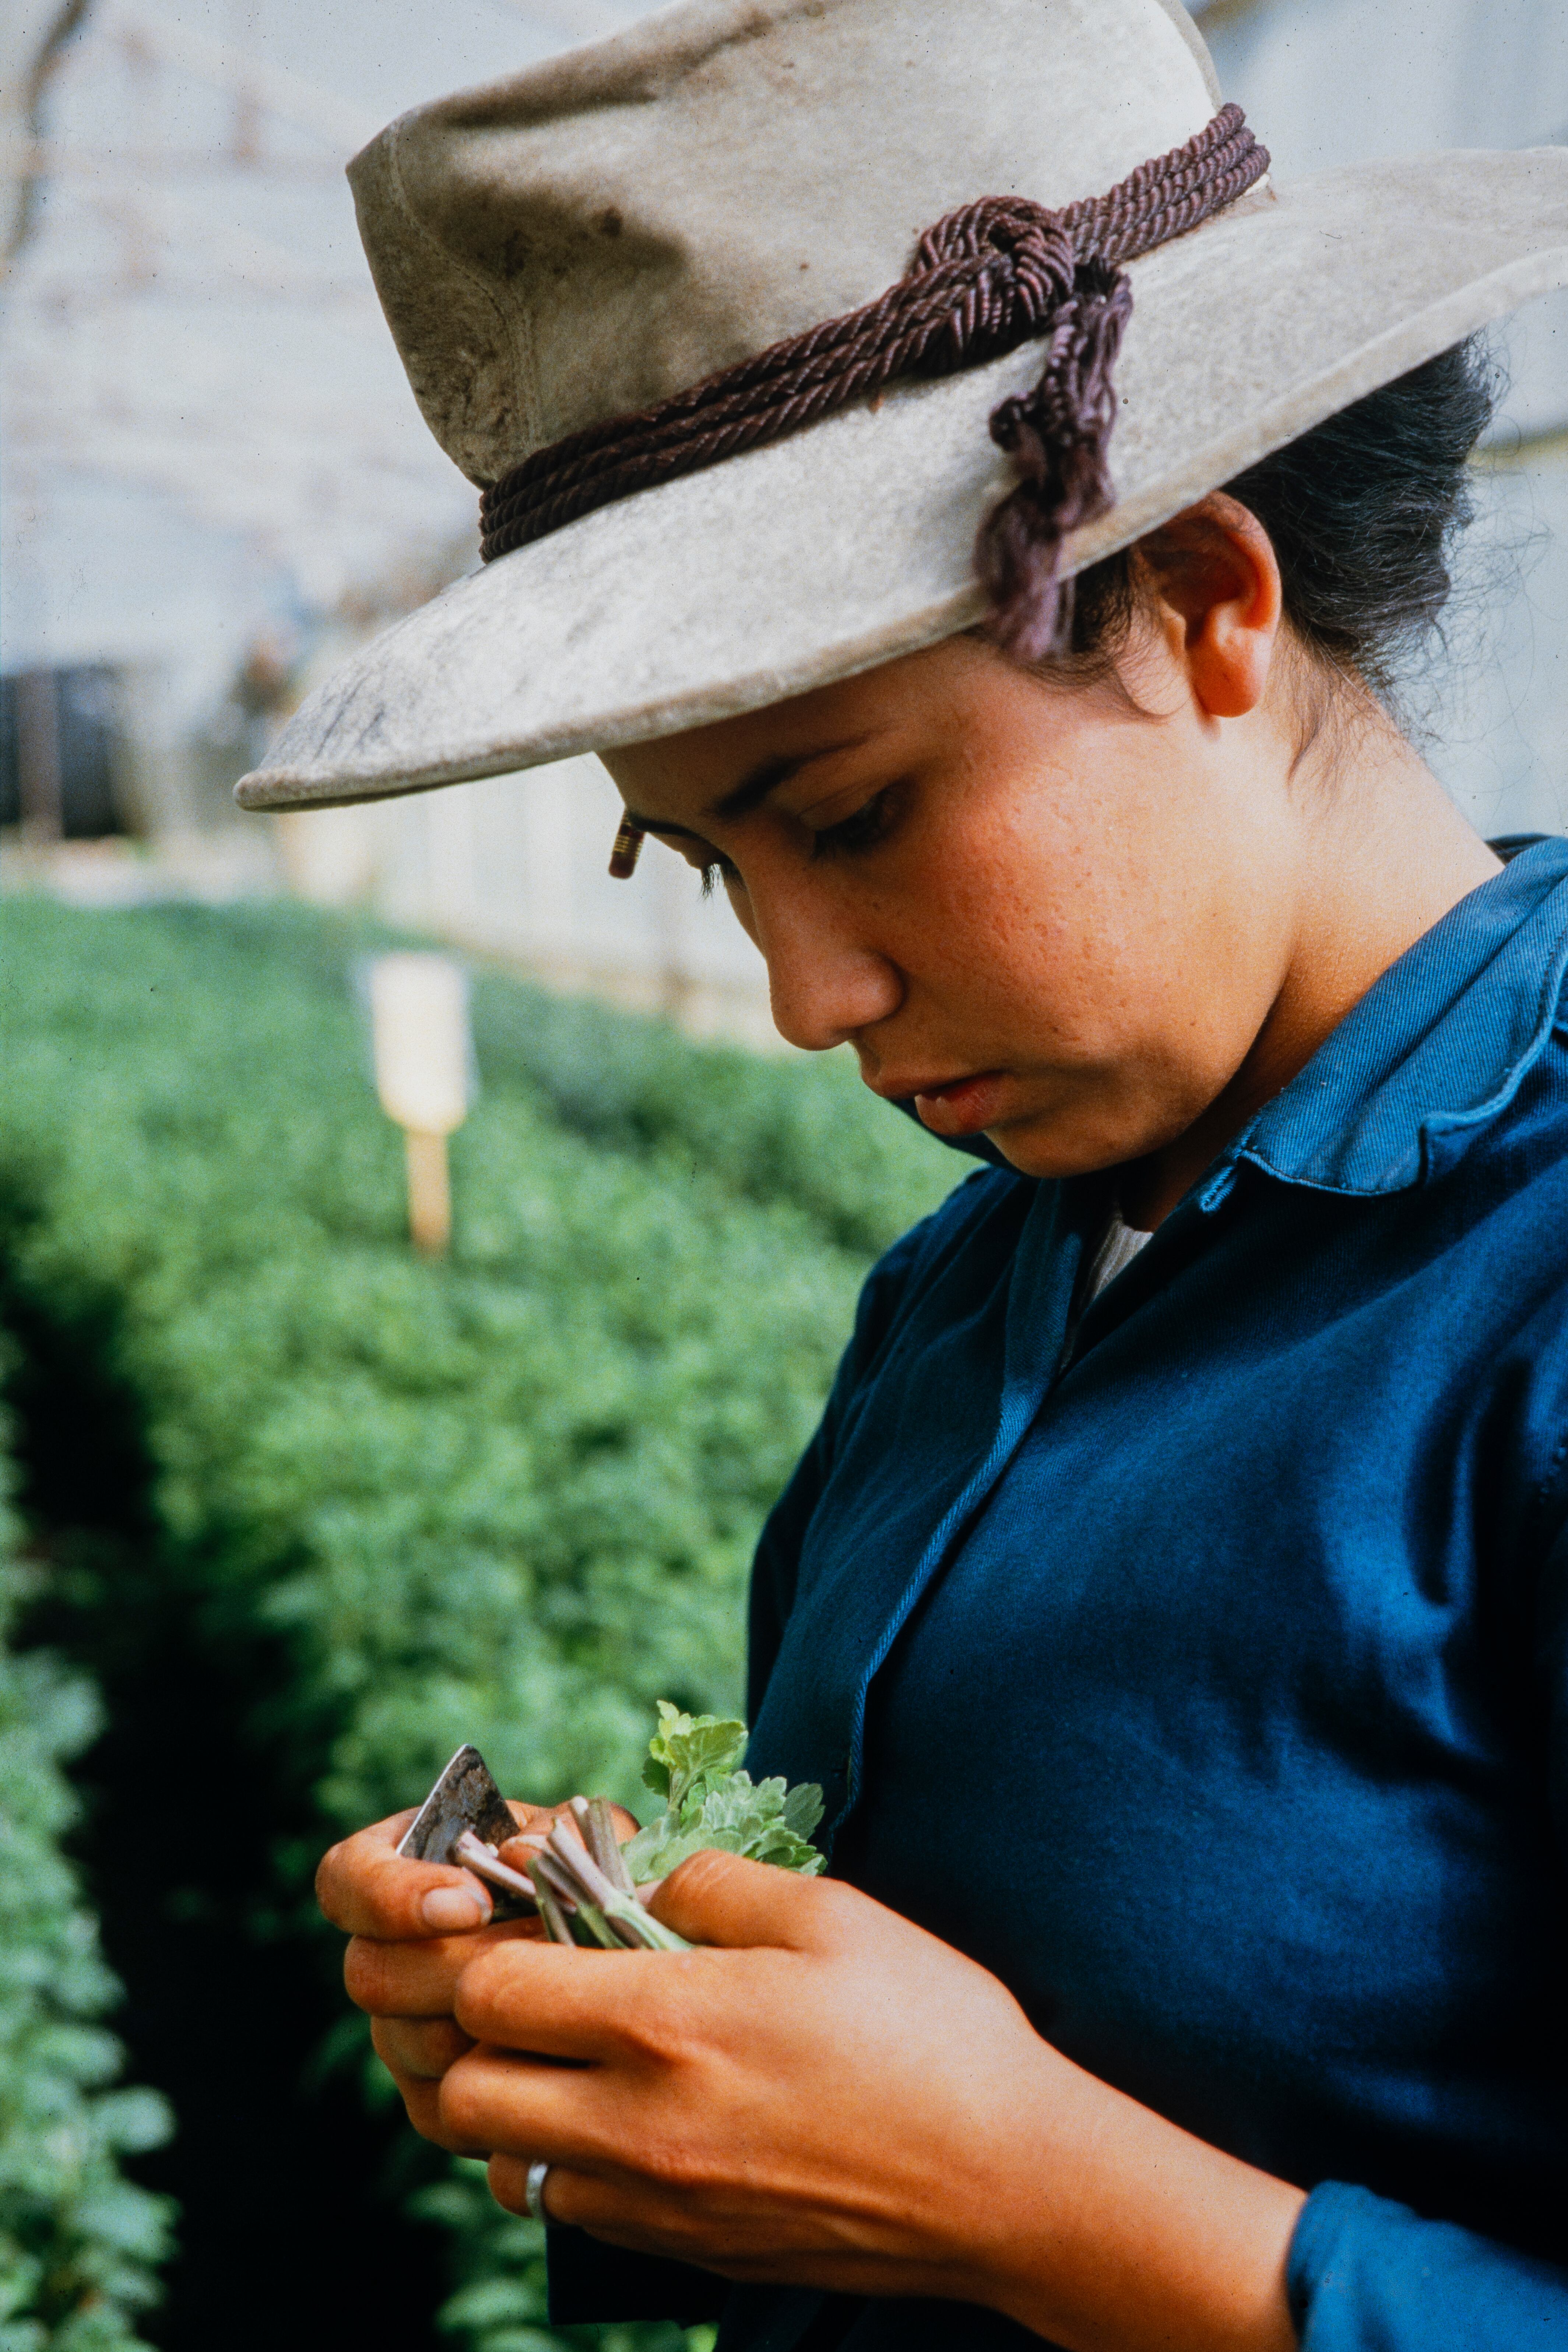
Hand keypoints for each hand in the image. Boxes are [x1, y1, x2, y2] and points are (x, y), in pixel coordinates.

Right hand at [315, 1799, 637, 2147]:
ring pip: (409, 2042)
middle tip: (541, 1957)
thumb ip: (555, 1832)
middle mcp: (384, 1954)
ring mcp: (398, 2032)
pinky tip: (555, 2050)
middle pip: (370, 1972)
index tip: (473, 1902)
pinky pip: (443, 2102)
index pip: (347, 1880)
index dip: (393, 1896)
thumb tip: (517, 1854)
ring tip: (565, 1998)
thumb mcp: (586, 1839)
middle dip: (460, 1967)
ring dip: (490, 2022)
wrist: (618, 1968)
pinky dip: (502, 2076)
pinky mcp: (429, 2102)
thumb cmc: (589, 1884)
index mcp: (402, 1871)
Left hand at [441, 1853, 1302, 2351]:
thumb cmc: (925, 2027)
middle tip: (540, 1997)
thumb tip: (632, 1875)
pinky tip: (634, 2120)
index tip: (538, 1930)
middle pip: (466, 2095)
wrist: (1003, 2179)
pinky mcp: (686, 2250)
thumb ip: (708, 1882)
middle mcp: (640, 2124)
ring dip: (518, 2110)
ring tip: (579, 2062)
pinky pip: (575, 2213)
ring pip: (506, 2167)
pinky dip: (573, 2167)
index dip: (495, 1952)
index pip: (490, 1994)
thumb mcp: (825, 1913)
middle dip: (478, 2038)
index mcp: (667, 2022)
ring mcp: (658, 2202)